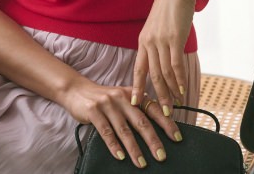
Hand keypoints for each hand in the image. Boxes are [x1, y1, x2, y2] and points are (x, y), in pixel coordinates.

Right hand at [62, 77, 181, 167]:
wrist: (76, 90)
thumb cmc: (103, 99)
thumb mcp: (121, 98)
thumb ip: (135, 109)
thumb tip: (155, 131)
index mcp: (132, 94)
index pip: (153, 108)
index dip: (166, 123)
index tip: (177, 137)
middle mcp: (121, 96)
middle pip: (140, 121)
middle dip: (152, 140)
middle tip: (161, 156)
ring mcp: (107, 103)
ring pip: (124, 129)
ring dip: (134, 148)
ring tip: (142, 163)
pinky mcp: (93, 110)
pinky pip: (106, 131)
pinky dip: (114, 145)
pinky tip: (120, 156)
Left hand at [131, 0, 197, 114]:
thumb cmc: (170, 8)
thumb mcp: (158, 26)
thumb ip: (158, 43)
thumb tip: (163, 59)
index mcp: (143, 40)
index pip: (138, 68)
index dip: (137, 87)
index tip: (135, 103)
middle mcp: (149, 42)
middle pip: (151, 75)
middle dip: (156, 96)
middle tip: (161, 113)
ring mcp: (161, 40)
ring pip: (163, 73)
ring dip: (169, 91)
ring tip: (174, 105)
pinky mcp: (174, 38)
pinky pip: (175, 64)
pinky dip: (178, 79)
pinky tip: (181, 89)